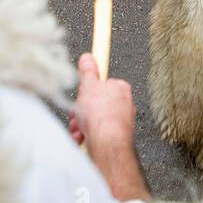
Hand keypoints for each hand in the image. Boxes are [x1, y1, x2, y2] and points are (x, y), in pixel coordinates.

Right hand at [70, 54, 149, 202]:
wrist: (107, 145)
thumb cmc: (102, 117)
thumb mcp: (89, 86)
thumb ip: (88, 71)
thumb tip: (88, 57)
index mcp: (120, 88)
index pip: (102, 83)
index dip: (88, 90)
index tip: (82, 94)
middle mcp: (124, 105)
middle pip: (95, 103)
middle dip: (82, 110)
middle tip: (78, 113)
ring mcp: (120, 122)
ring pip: (94, 119)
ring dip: (81, 124)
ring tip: (80, 128)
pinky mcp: (114, 136)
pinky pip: (96, 132)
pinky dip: (86, 135)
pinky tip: (83, 138)